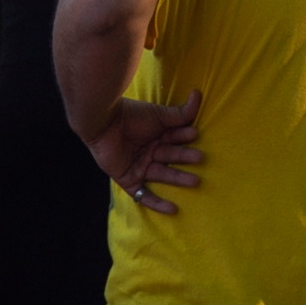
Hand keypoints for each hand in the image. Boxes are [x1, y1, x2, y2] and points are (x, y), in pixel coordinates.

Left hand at [81, 89, 206, 215]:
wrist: (104, 122)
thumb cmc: (131, 115)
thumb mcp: (159, 115)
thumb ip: (180, 112)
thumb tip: (198, 94)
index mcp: (156, 135)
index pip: (175, 138)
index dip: (184, 137)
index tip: (194, 134)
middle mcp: (148, 151)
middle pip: (171, 157)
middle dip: (185, 158)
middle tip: (201, 159)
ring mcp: (139, 166)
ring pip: (162, 175)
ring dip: (179, 179)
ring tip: (195, 181)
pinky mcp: (128, 180)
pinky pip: (144, 195)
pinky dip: (157, 203)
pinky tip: (173, 210)